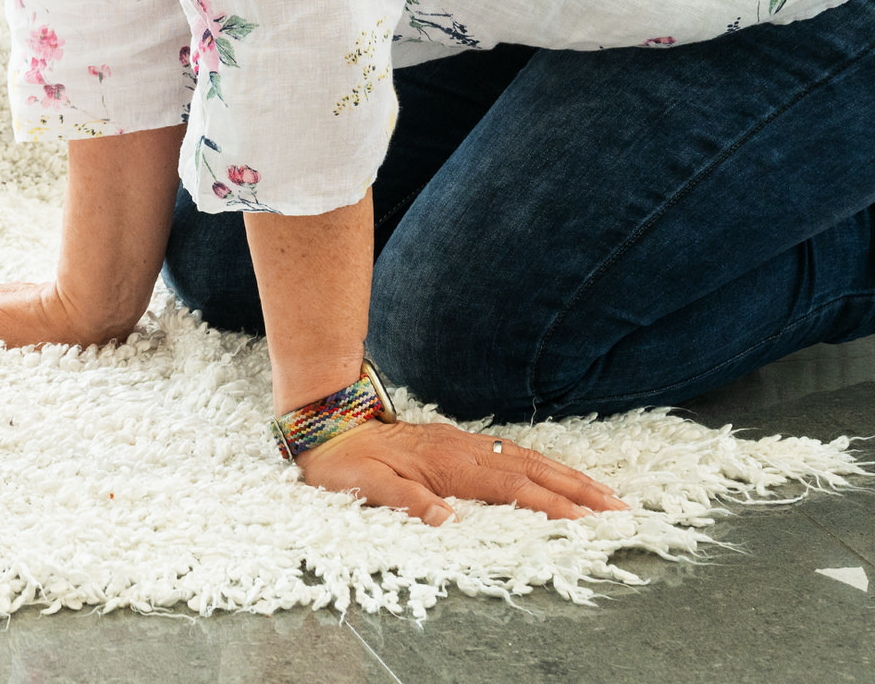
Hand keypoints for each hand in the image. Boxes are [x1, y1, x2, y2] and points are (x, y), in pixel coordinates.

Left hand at [295, 419, 627, 524]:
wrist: (324, 423)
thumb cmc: (342, 461)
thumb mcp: (363, 484)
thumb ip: (403, 500)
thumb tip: (444, 519)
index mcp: (446, 463)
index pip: (509, 486)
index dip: (548, 503)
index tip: (585, 520)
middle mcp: (462, 449)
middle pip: (530, 468)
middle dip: (577, 488)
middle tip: (619, 506)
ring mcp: (461, 443)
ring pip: (525, 457)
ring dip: (566, 475)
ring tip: (603, 492)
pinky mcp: (456, 442)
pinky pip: (510, 453)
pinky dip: (540, 464)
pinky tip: (554, 473)